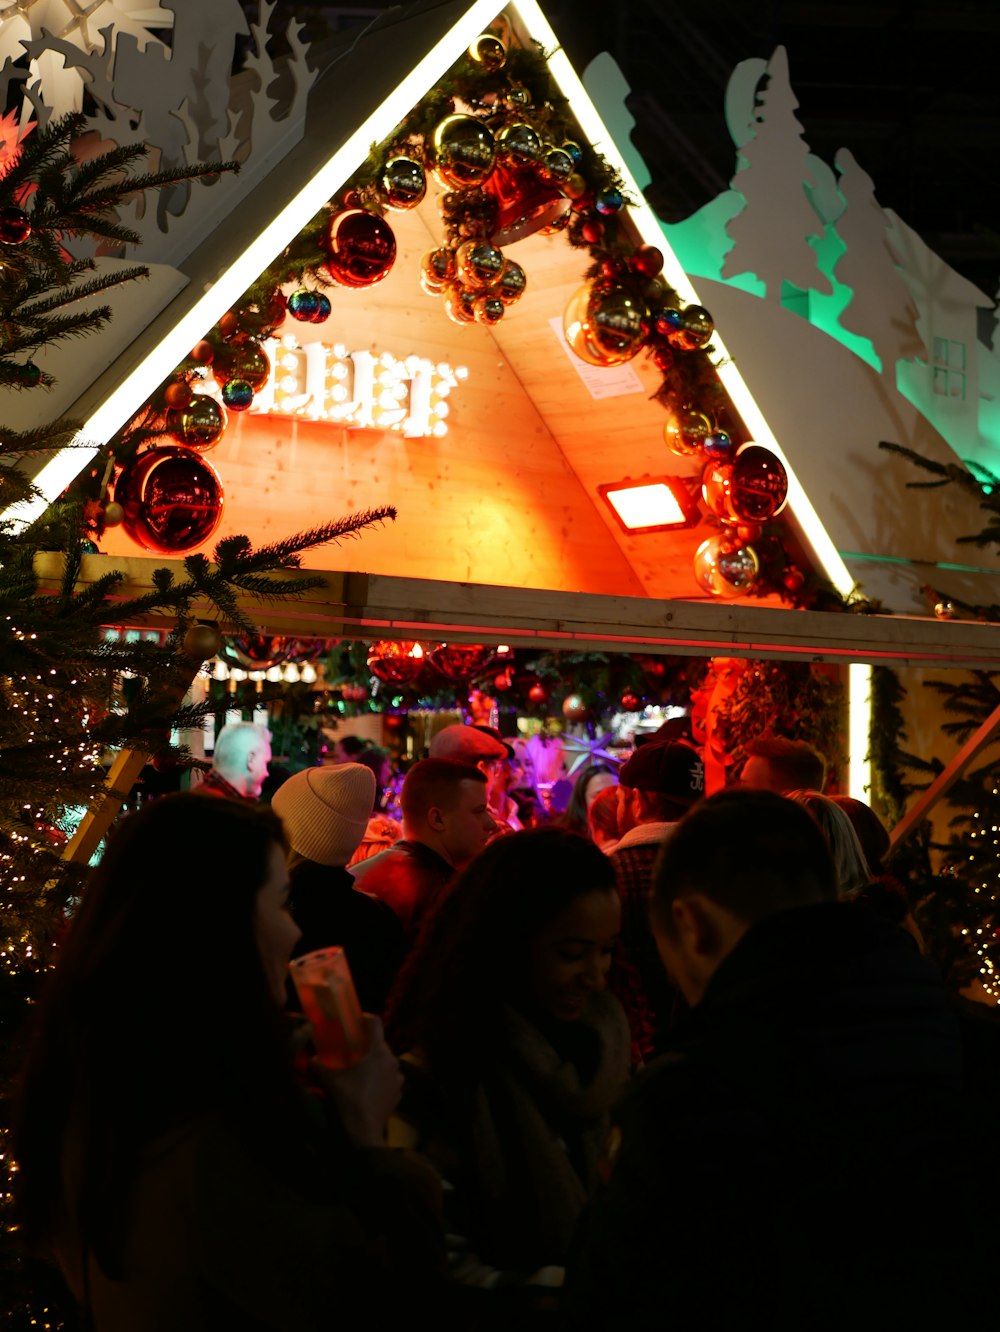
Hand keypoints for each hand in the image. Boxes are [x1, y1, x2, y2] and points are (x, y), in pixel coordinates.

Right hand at [311, 1014, 402, 1146]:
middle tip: (352, 1050)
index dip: (365, 1018)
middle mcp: (392, 1061)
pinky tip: (368, 1088)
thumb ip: (319, 1065)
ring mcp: (398, 1078)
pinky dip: (380, 1078)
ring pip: (386, 1062)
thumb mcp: (329, 1080)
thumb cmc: (348, 1100)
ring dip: (374, 1063)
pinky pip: (389, 1078)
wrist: (363, 1133)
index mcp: (377, 1052)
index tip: (355, 1021)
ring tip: (360, 1071)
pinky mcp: (399, 1093)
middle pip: (380, 1044)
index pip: (376, 1023)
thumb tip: (311, 1059)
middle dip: (366, 1045)